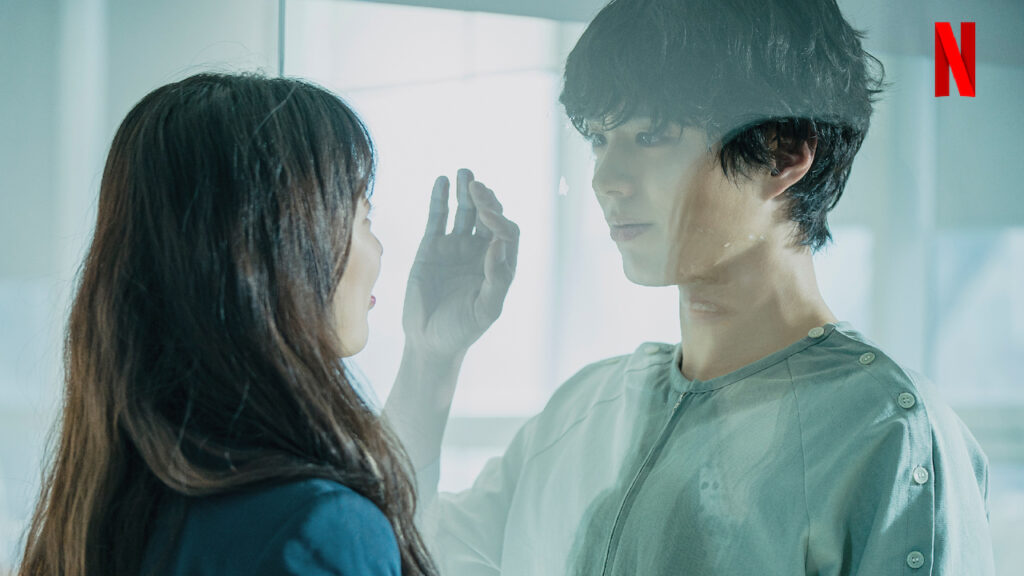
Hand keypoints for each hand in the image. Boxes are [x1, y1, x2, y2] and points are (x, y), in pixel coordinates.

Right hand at [402, 169, 519, 360]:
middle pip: (489, 215)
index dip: (500, 221)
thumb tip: (498, 243)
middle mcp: (480, 251)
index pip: (507, 232)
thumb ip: (497, 278)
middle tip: (477, 187)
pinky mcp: (432, 247)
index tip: (487, 219)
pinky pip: (438, 217)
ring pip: (465, 211)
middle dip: (486, 200)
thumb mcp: (486, 309)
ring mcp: (456, 247)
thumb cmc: (462, 329)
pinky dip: (440, 199)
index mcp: (500, 264)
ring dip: (466, 191)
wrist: (428, 342)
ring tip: (465, 172)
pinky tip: (441, 181)